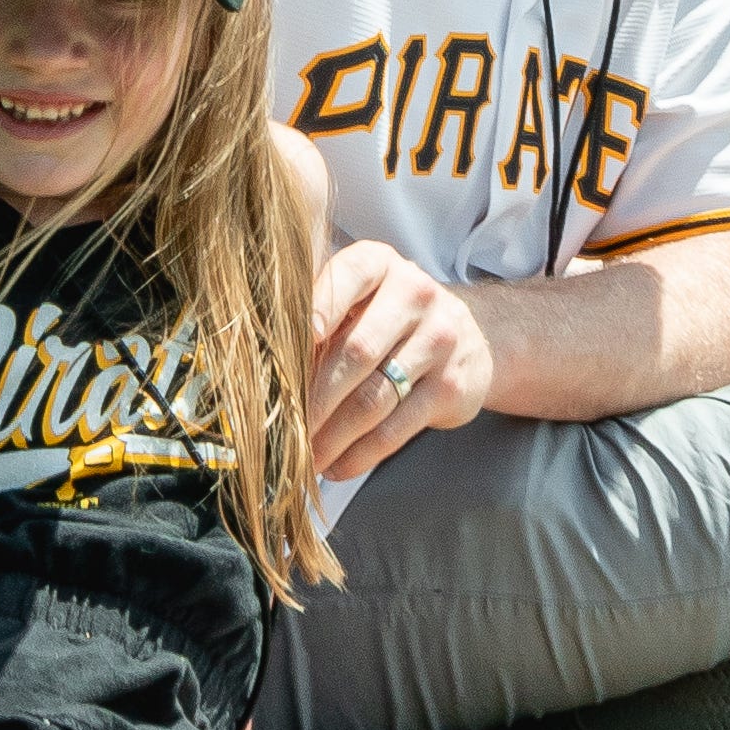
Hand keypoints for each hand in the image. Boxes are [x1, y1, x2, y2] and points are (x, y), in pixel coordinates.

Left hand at [306, 238, 495, 490]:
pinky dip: (360, 454)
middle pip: (356, 352)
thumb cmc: (388, 317)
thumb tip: (260, 364)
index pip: (351, 276)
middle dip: (313, 399)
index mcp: (381, 264)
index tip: (296, 341)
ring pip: (374, 397)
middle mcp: (415, 294)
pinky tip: (337, 466)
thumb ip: (317, 314)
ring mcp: (439, 340)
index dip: (321, 306)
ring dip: (332, 436)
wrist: (470, 337)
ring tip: (304, 459)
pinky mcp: (451, 387)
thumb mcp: (361, 297)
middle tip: (283, 431)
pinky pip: (396, 428)